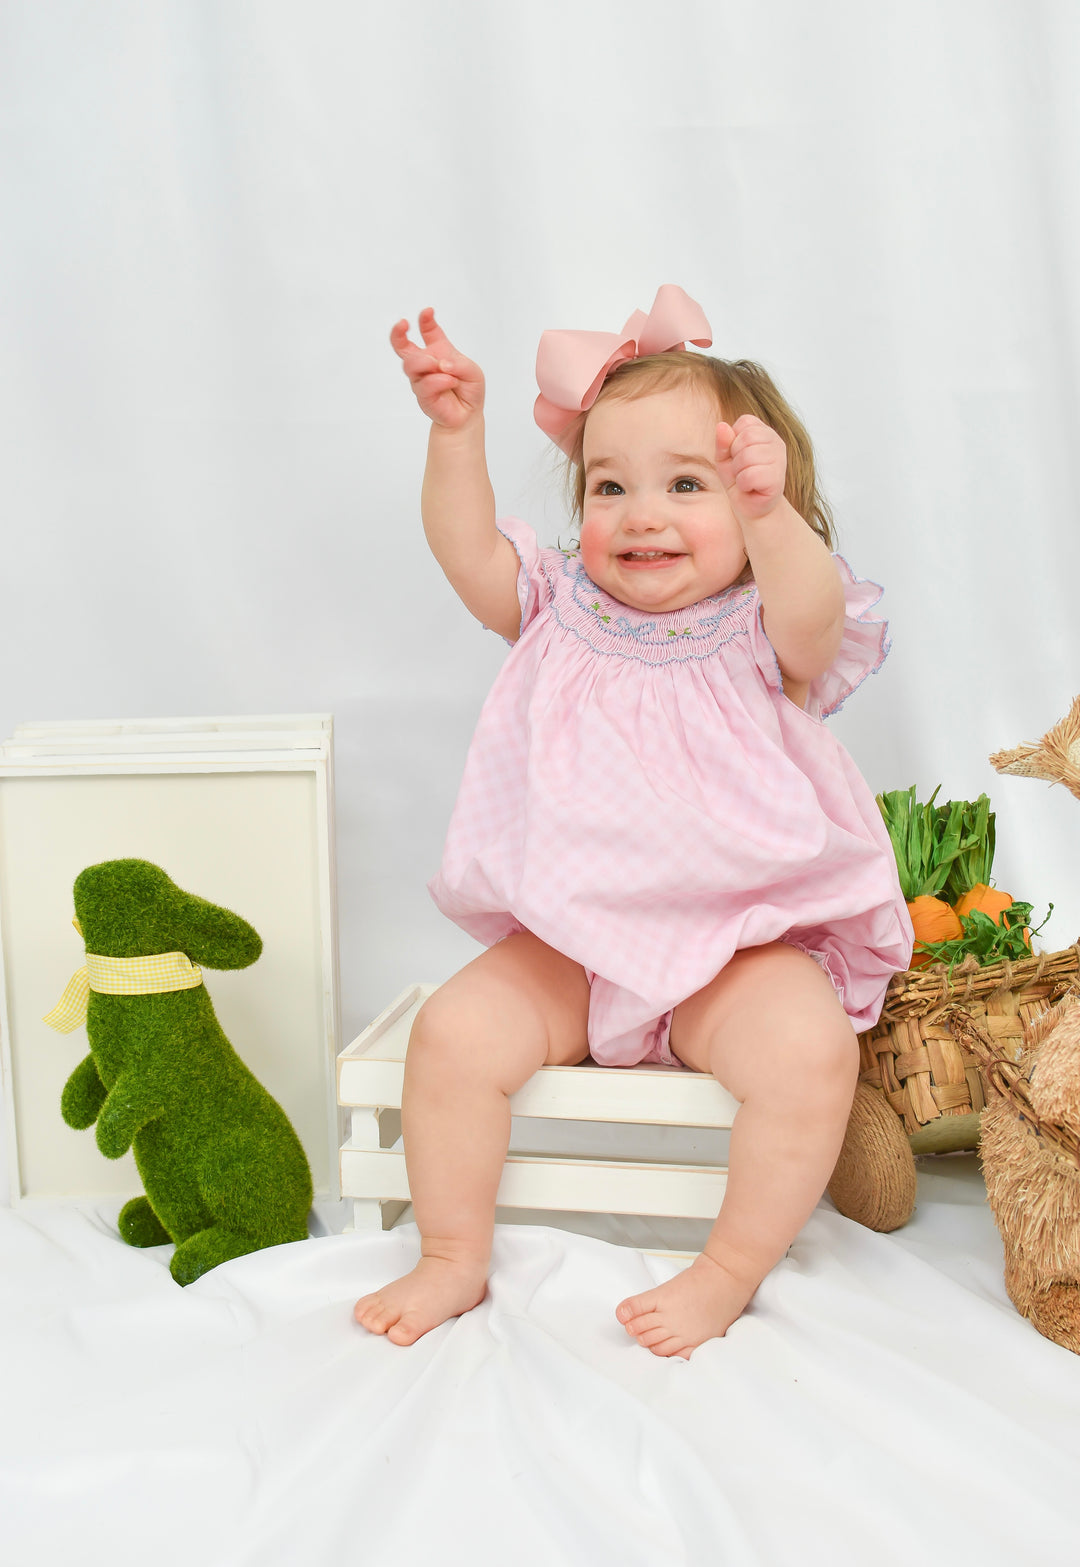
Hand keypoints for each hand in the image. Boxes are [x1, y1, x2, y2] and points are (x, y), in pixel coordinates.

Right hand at [390, 308, 484, 429]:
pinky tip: (450, 382)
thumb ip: (458, 363)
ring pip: (411, 365)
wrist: (467, 414)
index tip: (428, 311)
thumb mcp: (472, 371)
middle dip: (398, 333)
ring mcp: (421, 379)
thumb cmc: (469, 389)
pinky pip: (425, 384)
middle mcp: (426, 363)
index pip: (428, 331)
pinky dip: (439, 381)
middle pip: (402, 346)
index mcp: (438, 350)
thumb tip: (441, 364)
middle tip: (403, 324)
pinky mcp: (422, 396)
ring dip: (424, 361)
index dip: (425, 320)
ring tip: (437, 365)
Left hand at [715, 415, 786, 522]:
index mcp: (765, 432)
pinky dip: (744, 484)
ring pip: (746, 456)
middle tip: (742, 471)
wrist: (752, 508)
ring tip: (746, 480)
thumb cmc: (740, 480)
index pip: (744, 422)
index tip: (738, 456)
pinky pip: (750, 475)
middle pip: (745, 438)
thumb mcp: (725, 459)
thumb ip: (723, 443)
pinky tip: (751, 488)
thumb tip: (721, 426)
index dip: (734, 441)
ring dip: (739, 472)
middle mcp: (776, 442)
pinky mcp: (778, 478)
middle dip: (736, 458)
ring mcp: (780, 459)